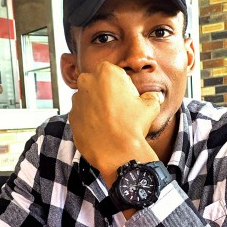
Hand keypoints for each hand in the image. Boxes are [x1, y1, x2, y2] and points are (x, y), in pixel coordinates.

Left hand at [68, 61, 160, 184]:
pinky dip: (90, 120)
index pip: (115, 73)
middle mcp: (87, 82)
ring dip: (97, 106)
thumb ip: (151, 96)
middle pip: (98, 84)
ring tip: (111, 122)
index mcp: (106, 72)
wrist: (118, 153)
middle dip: (106, 93)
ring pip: (88, 99)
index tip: (128, 98)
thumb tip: (154, 96)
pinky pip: (82, 115)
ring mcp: (76, 100)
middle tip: (119, 109)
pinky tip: (102, 130)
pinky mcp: (71, 117)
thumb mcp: (150, 106)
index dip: (123, 86)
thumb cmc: (133, 126)